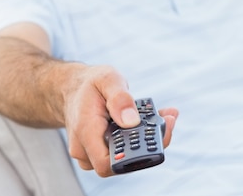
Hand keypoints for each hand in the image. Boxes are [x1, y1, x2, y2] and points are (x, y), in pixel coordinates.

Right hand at [62, 65, 177, 176]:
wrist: (73, 89)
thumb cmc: (90, 84)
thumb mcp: (107, 79)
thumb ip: (120, 98)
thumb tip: (132, 121)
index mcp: (85, 132)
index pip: (108, 163)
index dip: (134, 157)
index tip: (157, 133)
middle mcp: (86, 149)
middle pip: (123, 161)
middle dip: (150, 143)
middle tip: (169, 119)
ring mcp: (94, 152)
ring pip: (126, 156)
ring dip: (148, 139)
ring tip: (165, 116)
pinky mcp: (104, 150)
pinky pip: (125, 149)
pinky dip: (141, 136)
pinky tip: (155, 118)